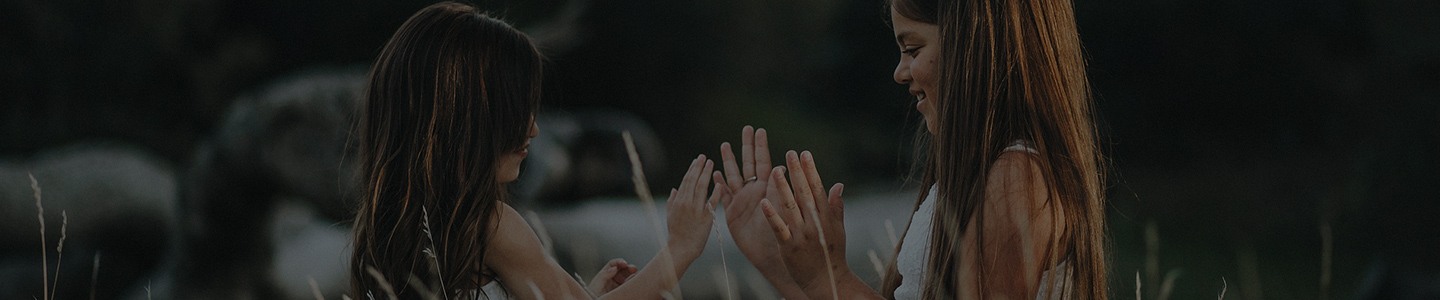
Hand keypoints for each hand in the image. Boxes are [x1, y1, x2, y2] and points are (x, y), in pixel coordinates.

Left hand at [587, 258, 638, 295]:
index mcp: (605, 275)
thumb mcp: (596, 284)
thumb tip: (614, 267)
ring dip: (632, 275)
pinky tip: (633, 283)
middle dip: (629, 267)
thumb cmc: (592, 296)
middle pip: (623, 269)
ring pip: (628, 277)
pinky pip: (629, 286)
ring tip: (634, 276)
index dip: (619, 262)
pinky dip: (632, 283)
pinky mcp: (622, 292)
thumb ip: (604, 275)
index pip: (613, 264)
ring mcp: (618, 286)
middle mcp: (612, 279)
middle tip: (633, 269)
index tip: (624, 263)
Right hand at [665, 154, 719, 260]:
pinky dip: (716, 192)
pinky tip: (720, 183)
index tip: (696, 160)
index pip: (685, 181)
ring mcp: (695, 209)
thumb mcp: (670, 215)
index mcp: (678, 201)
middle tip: (704, 156)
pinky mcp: (705, 218)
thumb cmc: (676, 233)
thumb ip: (672, 201)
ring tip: (711, 163)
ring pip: (701, 187)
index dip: (691, 169)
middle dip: (699, 167)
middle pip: (693, 180)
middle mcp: (686, 203)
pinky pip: (711, 202)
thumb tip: (674, 189)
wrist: (681, 248)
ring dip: (706, 173)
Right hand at [716, 126, 782, 270]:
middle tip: (746, 128)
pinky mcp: (732, 213)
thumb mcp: (782, 208)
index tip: (759, 130)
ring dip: (728, 161)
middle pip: (748, 164)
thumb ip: (780, 188)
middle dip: (746, 146)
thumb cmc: (782, 233)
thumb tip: (782, 166)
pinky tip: (714, 173)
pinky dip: (718, 184)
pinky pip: (723, 195)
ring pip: (733, 176)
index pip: (763, 162)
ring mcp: (742, 201)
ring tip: (724, 145)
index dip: (760, 146)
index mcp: (768, 188)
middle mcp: (755, 191)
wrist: (770, 254)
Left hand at [760, 150, 852, 297]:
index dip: (810, 170)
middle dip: (797, 172)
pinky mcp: (789, 247)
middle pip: (805, 193)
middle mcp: (814, 223)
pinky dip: (772, 215)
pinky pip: (779, 228)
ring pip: (791, 207)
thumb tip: (838, 184)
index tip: (804, 154)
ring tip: (774, 170)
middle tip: (790, 153)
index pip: (817, 189)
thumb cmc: (832, 255)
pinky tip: (763, 202)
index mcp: (825, 217)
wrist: (828, 281)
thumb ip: (836, 207)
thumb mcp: (838, 230)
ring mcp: (802, 235)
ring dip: (783, 188)